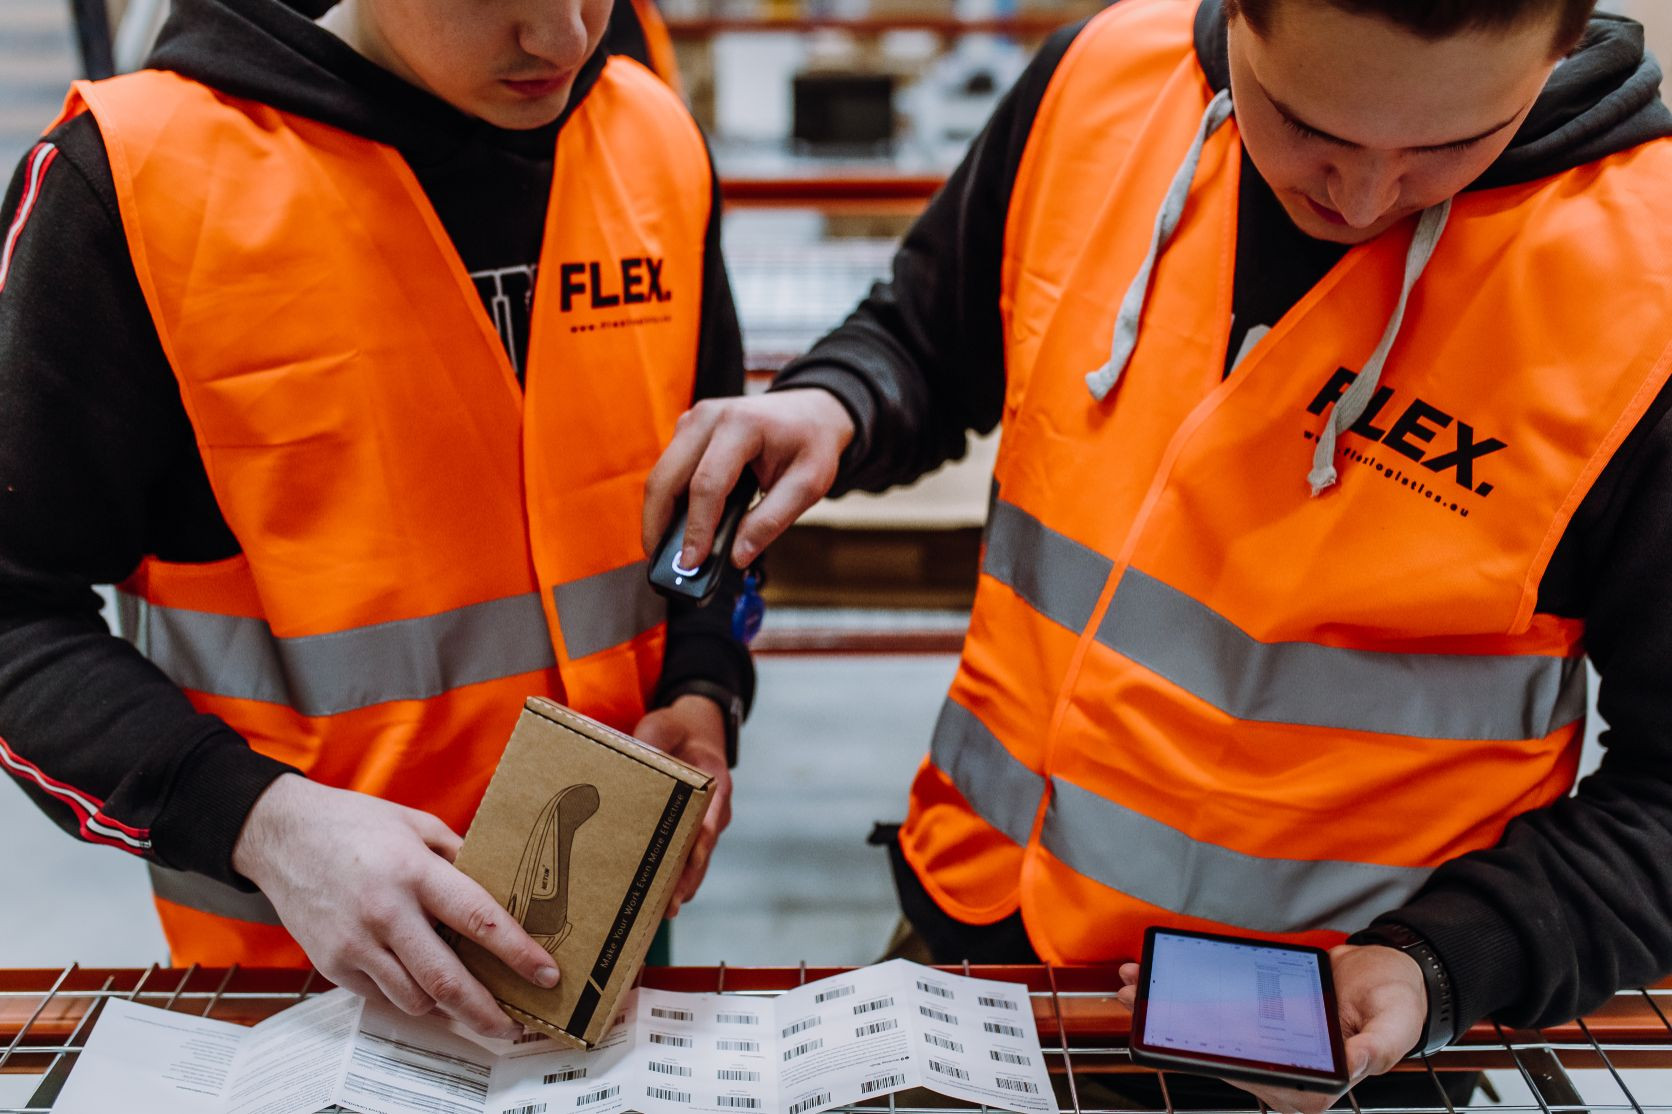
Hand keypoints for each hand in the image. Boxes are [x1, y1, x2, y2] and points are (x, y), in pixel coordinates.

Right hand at [232, 773, 558, 1038]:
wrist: (280, 835)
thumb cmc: (353, 825)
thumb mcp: (416, 824)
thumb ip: (458, 856)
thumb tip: (499, 887)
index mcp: (414, 872)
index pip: (479, 919)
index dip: (518, 953)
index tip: (546, 974)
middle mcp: (385, 912)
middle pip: (447, 980)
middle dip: (488, 1011)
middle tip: (515, 1025)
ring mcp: (355, 943)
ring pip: (415, 999)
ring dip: (449, 1010)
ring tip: (473, 1007)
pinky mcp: (333, 964)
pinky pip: (382, 997)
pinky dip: (410, 999)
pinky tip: (426, 991)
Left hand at [633, 695, 733, 915]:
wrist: (694, 732)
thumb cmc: (679, 730)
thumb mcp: (666, 725)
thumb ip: (655, 737)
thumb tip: (639, 753)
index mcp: (716, 784)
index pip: (712, 816)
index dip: (702, 840)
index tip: (692, 860)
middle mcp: (715, 813)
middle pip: (704, 851)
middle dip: (688, 879)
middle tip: (672, 904)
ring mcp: (705, 827)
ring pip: (696, 864)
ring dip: (682, 888)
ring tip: (662, 914)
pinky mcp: (690, 835)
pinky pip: (685, 861)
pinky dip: (673, 880)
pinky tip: (654, 903)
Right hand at [642, 389, 854, 570]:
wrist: (809, 411)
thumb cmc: (810, 444)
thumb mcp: (809, 484)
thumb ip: (772, 521)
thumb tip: (737, 556)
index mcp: (742, 424)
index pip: (707, 483)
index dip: (696, 527)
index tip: (691, 562)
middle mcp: (709, 417)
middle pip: (667, 476)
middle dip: (658, 524)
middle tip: (660, 562)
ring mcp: (694, 421)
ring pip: (661, 474)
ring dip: (659, 515)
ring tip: (665, 552)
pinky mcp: (687, 431)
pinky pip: (668, 470)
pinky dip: (668, 502)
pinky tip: (677, 528)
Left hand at [1116, 944, 1426, 1113]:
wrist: (1390, 970)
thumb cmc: (1397, 1002)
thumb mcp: (1396, 1023)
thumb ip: (1376, 1047)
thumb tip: (1350, 1064)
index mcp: (1316, 1085)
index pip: (1256, 1078)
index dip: (1213, 1060)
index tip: (1180, 1038)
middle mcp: (1287, 1073)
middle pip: (1221, 1056)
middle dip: (1173, 1030)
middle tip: (1136, 1000)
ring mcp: (1270, 1047)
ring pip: (1211, 1035)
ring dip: (1170, 1011)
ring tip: (1134, 984)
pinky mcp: (1262, 1022)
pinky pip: (1220, 1012)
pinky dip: (1188, 995)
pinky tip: (1163, 976)